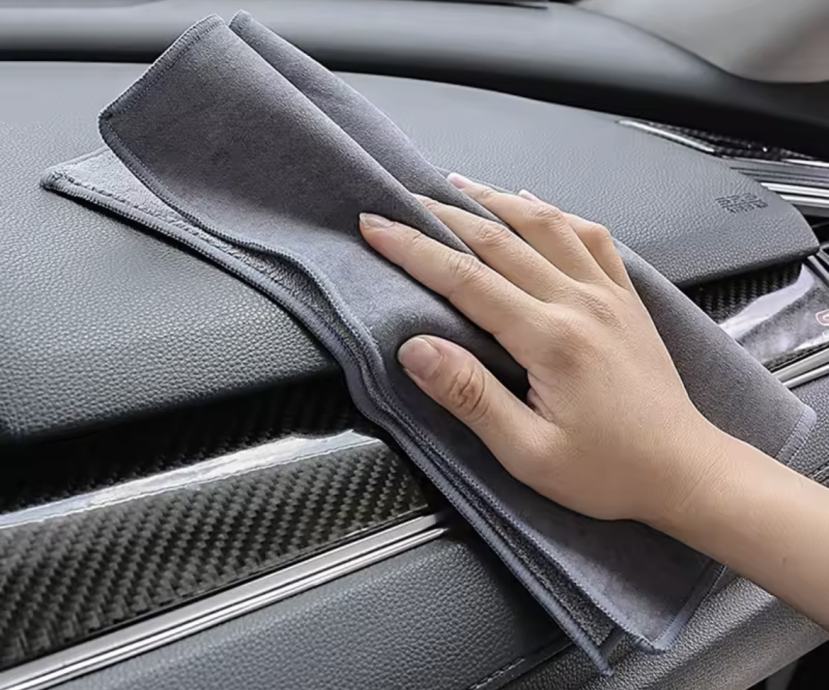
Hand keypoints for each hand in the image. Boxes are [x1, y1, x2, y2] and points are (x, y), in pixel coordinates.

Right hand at [359, 174, 727, 525]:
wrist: (685, 470)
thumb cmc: (607, 471)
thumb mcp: (529, 452)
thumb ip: (471, 396)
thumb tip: (416, 349)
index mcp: (550, 339)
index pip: (466, 280)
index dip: (414, 249)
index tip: (377, 226)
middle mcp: (579, 302)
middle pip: (499, 240)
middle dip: (444, 215)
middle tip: (404, 198)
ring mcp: (608, 294)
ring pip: (545, 226)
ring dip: (497, 200)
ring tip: (458, 184)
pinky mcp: (626, 298)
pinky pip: (591, 237)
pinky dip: (557, 213)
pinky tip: (536, 204)